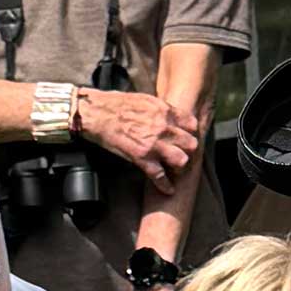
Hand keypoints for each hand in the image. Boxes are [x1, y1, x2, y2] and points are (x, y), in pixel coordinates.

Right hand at [77, 87, 199, 187]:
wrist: (98, 114)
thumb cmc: (117, 105)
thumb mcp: (146, 100)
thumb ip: (162, 110)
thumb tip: (171, 116)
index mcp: (165, 111)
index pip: (192, 125)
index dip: (191, 133)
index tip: (186, 137)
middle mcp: (163, 128)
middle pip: (191, 144)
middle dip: (188, 151)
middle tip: (182, 154)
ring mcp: (154, 144)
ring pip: (181, 161)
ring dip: (179, 167)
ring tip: (175, 169)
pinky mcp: (142, 158)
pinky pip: (160, 176)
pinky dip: (165, 186)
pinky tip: (168, 190)